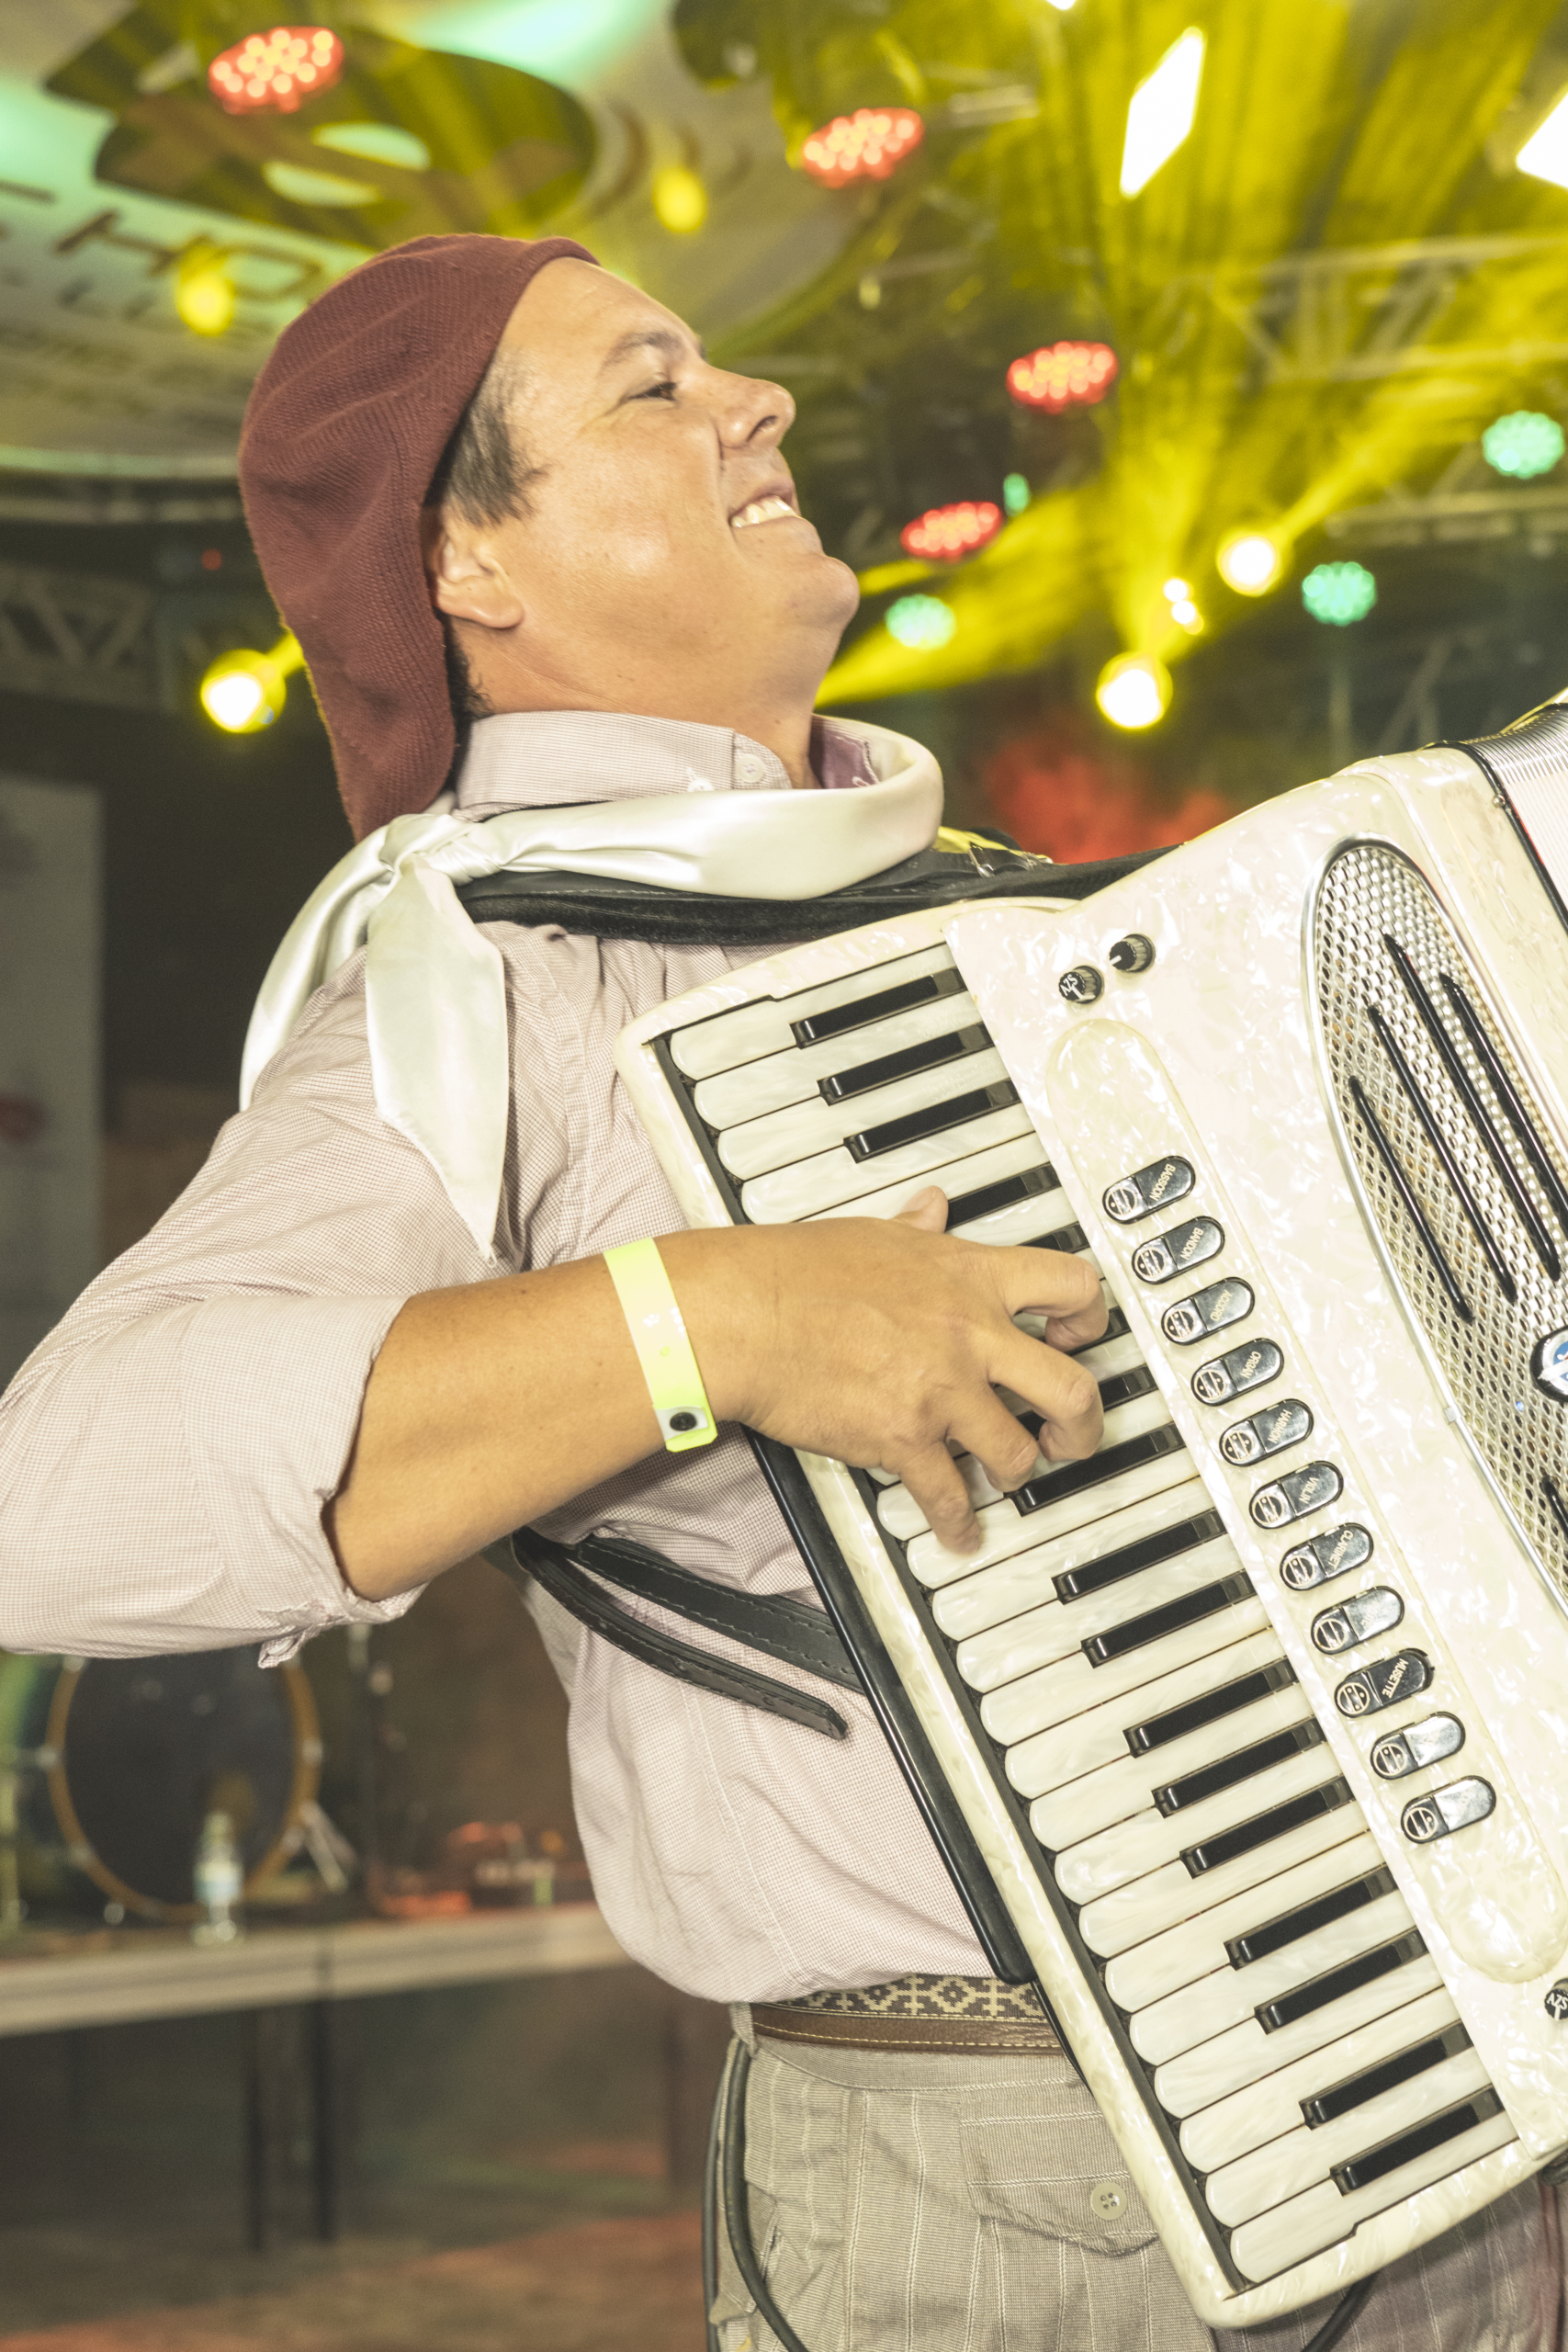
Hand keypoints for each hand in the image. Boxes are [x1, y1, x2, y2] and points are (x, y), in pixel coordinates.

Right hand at [679, 1186, 1106, 1556]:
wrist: (747, 1314)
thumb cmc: (795, 1272)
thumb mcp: (874, 1233)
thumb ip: (916, 1228)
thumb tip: (931, 1208)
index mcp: (969, 1276)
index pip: (1069, 1286)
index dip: (1090, 1317)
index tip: (1081, 1335)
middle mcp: (970, 1334)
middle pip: (1070, 1388)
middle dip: (1083, 1423)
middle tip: (1074, 1434)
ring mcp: (942, 1391)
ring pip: (1018, 1452)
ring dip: (1017, 1472)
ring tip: (1008, 1477)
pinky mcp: (905, 1438)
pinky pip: (948, 1495)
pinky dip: (957, 1523)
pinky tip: (959, 1532)